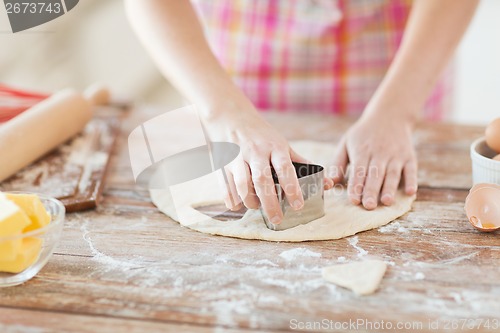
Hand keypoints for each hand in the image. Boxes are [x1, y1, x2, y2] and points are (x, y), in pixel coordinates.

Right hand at [201, 101, 333, 223]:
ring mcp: (237, 157)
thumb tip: (327, 183)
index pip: (285, 168)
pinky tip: (238, 205)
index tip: (298, 206)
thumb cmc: (261, 134)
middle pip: (262, 181)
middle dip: (270, 203)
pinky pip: (226, 186)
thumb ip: (300, 163)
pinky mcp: (222, 163)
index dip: (292, 188)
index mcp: (274, 146)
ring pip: (243, 185)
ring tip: (257, 207)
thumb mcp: (281, 143)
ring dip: (250, 201)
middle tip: (277, 219)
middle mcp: (255, 151)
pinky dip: (231, 199)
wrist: (229, 115)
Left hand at [331, 113, 417, 209]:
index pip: (359, 170)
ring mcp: (396, 155)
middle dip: (372, 191)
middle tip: (369, 206)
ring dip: (390, 188)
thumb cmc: (363, 134)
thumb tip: (330, 182)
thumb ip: (338, 163)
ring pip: (393, 174)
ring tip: (387, 202)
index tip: (354, 200)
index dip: (356, 185)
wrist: (390, 115)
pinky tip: (410, 192)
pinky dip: (411, 181)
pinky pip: (411, 170)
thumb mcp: (346, 143)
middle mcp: (380, 153)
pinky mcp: (409, 156)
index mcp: (362, 151)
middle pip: (375, 174)